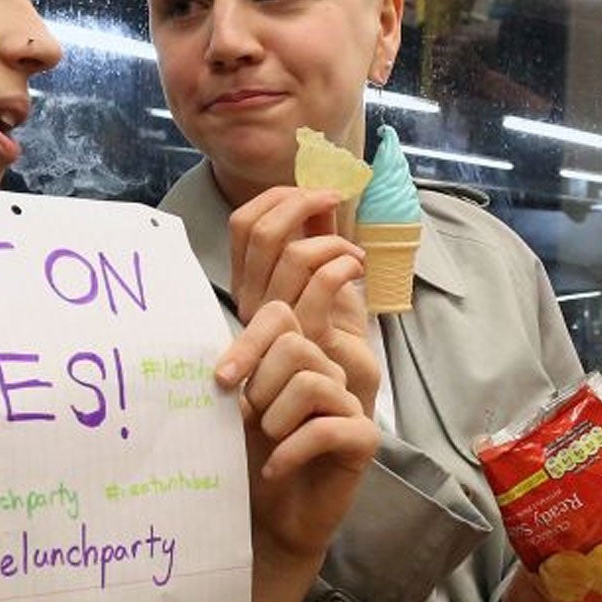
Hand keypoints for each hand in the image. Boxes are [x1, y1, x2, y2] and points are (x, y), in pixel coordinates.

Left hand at [216, 302, 377, 565]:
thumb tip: (203, 352)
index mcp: (294, 359)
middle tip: (256, 423)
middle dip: (263, 387)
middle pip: (295, 347)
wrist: (271, 521)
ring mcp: (349, 405)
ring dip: (277, 420)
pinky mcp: (363, 439)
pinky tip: (275, 469)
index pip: (279, 316)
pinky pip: (327, 428)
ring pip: (311, 384)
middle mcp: (327, 373)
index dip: (248, 343)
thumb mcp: (234, 414)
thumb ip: (232, 378)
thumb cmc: (252, 464)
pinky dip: (291, 450)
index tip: (221, 381)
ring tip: (269, 444)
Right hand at [227, 186, 376, 412]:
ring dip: (334, 241)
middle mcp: (253, 304)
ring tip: (354, 256)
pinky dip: (345, 265)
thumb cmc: (335, 347)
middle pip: (262, 231)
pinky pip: (322, 284)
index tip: (315, 195)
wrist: (338, 407)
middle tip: (336, 205)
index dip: (277, 198)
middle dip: (303, 203)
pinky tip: (358, 271)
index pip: (243, 224)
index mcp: (251, 287)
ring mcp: (276, 324)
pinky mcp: (305, 339)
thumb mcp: (325, 285)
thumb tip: (322, 198)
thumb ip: (316, 243)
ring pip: (294, 255)